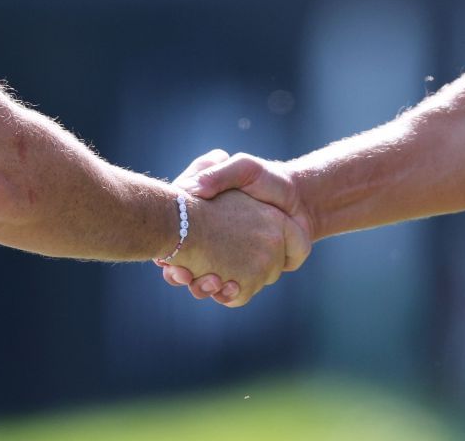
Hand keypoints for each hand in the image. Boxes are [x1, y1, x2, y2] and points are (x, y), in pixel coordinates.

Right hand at [165, 150, 313, 303]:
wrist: (299, 200)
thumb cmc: (266, 180)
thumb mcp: (242, 168)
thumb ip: (218, 174)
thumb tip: (192, 190)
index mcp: (201, 222)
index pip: (172, 243)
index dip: (165, 253)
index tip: (164, 257)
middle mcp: (211, 246)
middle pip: (184, 270)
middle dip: (180, 275)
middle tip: (180, 272)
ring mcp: (231, 264)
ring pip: (206, 286)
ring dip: (202, 287)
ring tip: (210, 280)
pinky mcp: (250, 277)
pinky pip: (234, 295)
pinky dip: (229, 295)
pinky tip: (230, 286)